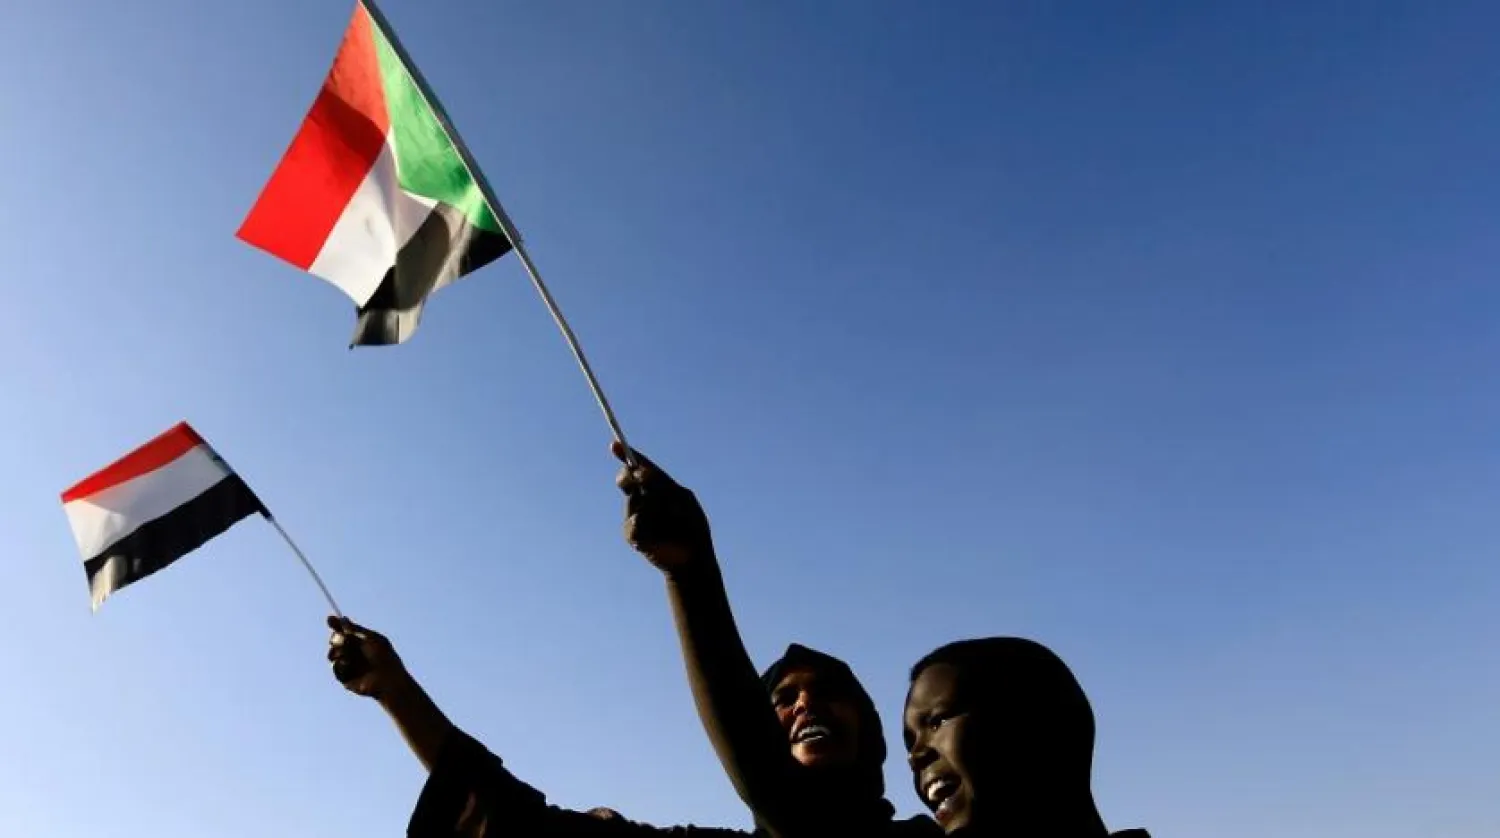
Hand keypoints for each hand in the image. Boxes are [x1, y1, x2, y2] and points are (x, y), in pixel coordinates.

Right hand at [326, 616, 412, 700]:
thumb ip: (355, 629)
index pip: (345, 632)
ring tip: (346, 653)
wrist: (387, 678)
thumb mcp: (371, 638)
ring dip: (337, 651)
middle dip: (337, 639)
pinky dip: (339, 664)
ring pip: (332, 654)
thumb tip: (342, 618)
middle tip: (344, 640)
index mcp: (361, 642)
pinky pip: (335, 668)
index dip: (336, 626)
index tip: (329, 619)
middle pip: (335, 641)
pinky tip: (347, 664)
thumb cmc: (384, 657)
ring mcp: (349, 665)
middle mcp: (354, 653)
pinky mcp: (345, 678)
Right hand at [613, 441, 712, 573]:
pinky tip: (657, 534)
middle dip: (629, 477)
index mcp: (659, 487)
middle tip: (632, 478)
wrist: (692, 559)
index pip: (641, 467)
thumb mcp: (682, 499)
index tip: (614, 445)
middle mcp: (644, 499)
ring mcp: (636, 515)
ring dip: (651, 506)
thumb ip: (661, 485)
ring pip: (633, 502)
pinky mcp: (632, 535)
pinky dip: (644, 524)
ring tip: (669, 521)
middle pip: (628, 480)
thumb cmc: (691, 527)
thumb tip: (641, 471)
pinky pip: (633, 523)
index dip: (627, 455)